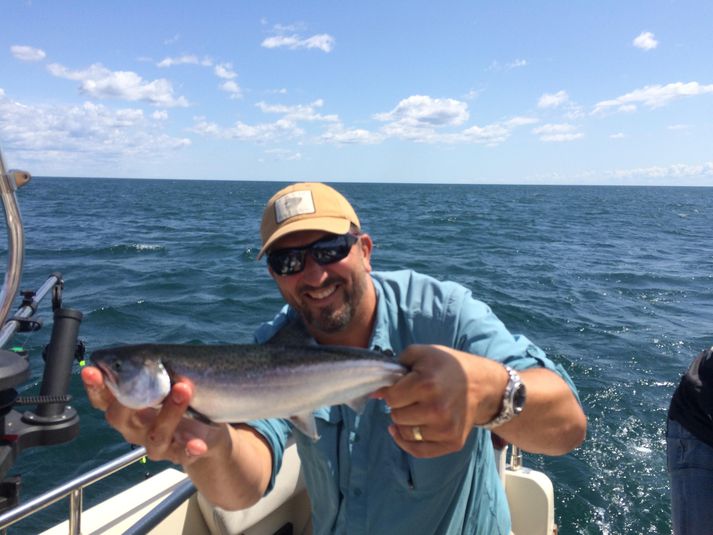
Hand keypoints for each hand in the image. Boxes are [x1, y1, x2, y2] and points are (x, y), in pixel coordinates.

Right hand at [81, 366, 228, 465]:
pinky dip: (190, 449)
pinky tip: (198, 444)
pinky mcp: (181, 453)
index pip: (104, 398)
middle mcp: (136, 427)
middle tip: (146, 378)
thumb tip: (136, 353)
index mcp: (128, 406)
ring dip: (169, 413)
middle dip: (129, 399)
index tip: (92, 370)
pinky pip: (183, 454)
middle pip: (120, 419)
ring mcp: (157, 443)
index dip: (95, 386)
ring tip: (185, 388)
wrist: (207, 431)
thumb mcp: (167, 381)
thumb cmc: (179, 399)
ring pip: (155, 435)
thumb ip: (151, 370)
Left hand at [373, 344, 505, 457]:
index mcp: (426, 384)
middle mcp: (436, 409)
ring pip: (406, 433)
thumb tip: (374, 393)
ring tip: (415, 410)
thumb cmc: (447, 366)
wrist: (482, 385)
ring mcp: (445, 429)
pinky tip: (404, 431)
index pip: (391, 398)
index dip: (392, 391)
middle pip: (396, 416)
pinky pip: (419, 451)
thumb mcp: (422, 353)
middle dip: (399, 406)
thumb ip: (394, 367)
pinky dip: (407, 442)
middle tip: (411, 398)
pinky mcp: (452, 442)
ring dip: (405, 423)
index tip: (400, 387)